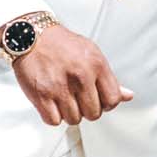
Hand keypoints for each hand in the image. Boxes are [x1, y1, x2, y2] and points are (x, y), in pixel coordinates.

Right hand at [7, 23, 133, 126]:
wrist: (29, 36)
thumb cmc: (60, 44)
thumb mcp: (91, 54)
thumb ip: (109, 78)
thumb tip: (127, 95)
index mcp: (96, 65)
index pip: (113, 100)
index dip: (106, 104)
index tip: (97, 99)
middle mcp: (80, 76)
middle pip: (94, 114)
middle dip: (86, 109)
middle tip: (77, 97)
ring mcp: (60, 86)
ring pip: (74, 119)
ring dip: (68, 113)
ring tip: (63, 97)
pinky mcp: (42, 95)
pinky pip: (54, 121)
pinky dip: (52, 115)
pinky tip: (51, 102)